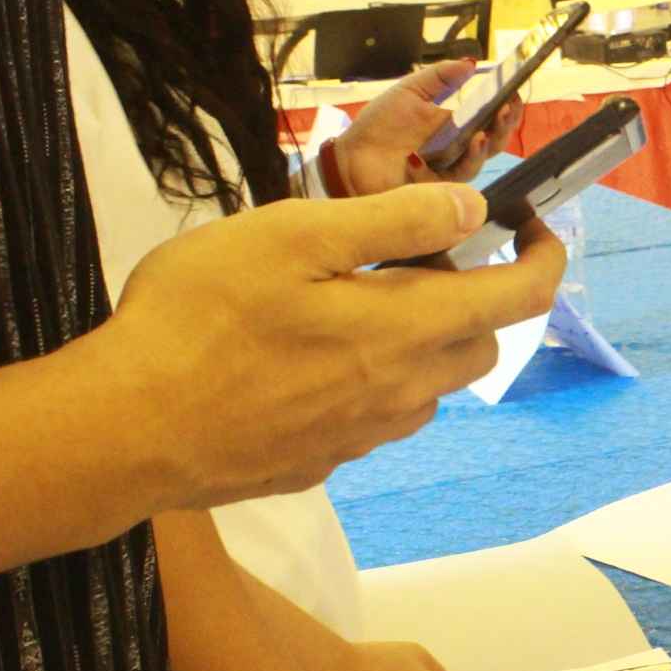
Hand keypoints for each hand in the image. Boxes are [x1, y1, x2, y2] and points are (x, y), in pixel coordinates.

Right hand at [106, 188, 564, 508]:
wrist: (125, 431)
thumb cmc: (200, 318)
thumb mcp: (294, 236)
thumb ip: (393, 222)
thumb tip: (474, 210)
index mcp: (409, 330)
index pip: (521, 297)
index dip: (546, 255)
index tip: (532, 223)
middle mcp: (405, 393)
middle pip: (479, 343)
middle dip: (472, 297)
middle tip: (410, 258)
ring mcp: (365, 436)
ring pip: (429, 385)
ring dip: (418, 342)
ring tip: (347, 303)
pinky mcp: (325, 460)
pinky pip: (376, 415)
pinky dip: (370, 380)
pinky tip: (305, 358)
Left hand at [332, 60, 523, 192]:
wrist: (353, 157)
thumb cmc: (380, 125)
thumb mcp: (411, 91)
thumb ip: (440, 77)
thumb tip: (471, 62)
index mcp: (453, 125)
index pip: (488, 118)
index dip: (503, 107)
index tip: (513, 91)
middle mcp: (457, 148)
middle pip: (494, 138)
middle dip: (505, 122)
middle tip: (509, 105)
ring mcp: (451, 168)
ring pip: (483, 156)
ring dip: (493, 137)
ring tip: (495, 120)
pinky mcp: (444, 188)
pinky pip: (464, 173)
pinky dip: (472, 156)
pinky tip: (475, 140)